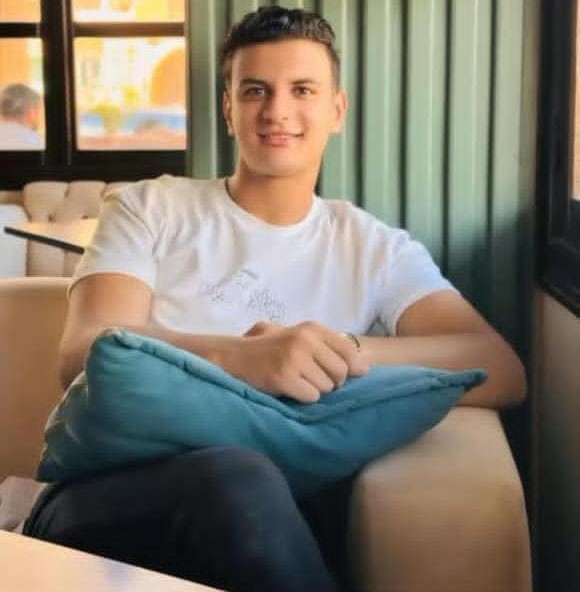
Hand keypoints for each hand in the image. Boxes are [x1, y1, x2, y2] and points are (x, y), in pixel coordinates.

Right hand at [221, 321, 368, 402]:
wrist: (233, 356)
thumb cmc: (268, 348)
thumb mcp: (297, 335)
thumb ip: (327, 345)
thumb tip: (364, 366)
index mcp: (311, 328)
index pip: (348, 349)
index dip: (354, 366)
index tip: (354, 374)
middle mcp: (305, 340)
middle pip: (341, 372)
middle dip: (332, 382)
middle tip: (315, 380)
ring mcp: (294, 358)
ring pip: (327, 387)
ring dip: (315, 390)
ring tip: (297, 382)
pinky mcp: (284, 377)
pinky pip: (311, 397)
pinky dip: (303, 397)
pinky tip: (289, 389)